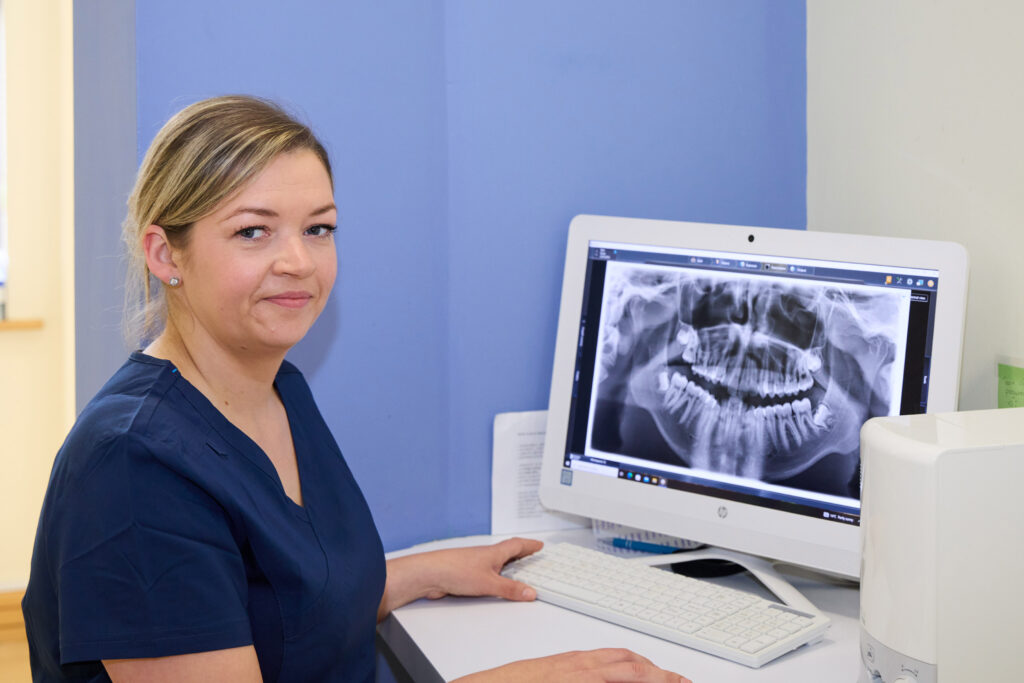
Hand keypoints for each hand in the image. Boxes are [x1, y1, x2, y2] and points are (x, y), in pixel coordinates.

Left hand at [422, 536, 543, 600]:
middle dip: (521, 552)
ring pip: (496, 561)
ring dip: (508, 563)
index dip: (529, 545)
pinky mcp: (465, 573)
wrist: (430, 574)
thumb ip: (510, 589)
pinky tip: (494, 582)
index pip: (517, 545)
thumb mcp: (489, 583)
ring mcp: (474, 563)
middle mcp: (485, 555)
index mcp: (494, 553)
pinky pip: (485, 571)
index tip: (539, 545)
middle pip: (507, 551)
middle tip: (531, 553)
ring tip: (517, 569)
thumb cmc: (456, 571)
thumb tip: (530, 592)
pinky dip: (495, 574)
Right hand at [453, 648, 691, 682]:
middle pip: (630, 663)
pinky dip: (631, 681)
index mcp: (574, 662)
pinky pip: (608, 682)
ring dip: (654, 676)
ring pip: (626, 671)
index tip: (667, 675)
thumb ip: (571, 675)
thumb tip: (590, 677)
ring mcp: (576, 676)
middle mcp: (579, 666)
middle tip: (682, 681)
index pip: (620, 658)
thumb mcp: (547, 677)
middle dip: (660, 673)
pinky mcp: (570, 682)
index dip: (648, 666)